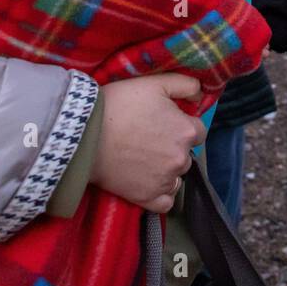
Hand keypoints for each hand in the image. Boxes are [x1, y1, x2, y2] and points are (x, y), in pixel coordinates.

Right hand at [90, 73, 206, 212]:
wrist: (85, 135)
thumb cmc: (120, 104)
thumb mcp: (155, 83)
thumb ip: (186, 84)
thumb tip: (201, 93)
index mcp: (186, 131)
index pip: (198, 131)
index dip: (182, 124)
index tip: (164, 122)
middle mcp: (181, 159)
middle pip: (186, 154)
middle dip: (173, 147)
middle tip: (149, 138)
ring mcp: (165, 181)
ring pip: (177, 176)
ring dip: (167, 169)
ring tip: (143, 158)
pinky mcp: (147, 198)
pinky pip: (166, 202)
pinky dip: (160, 193)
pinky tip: (149, 181)